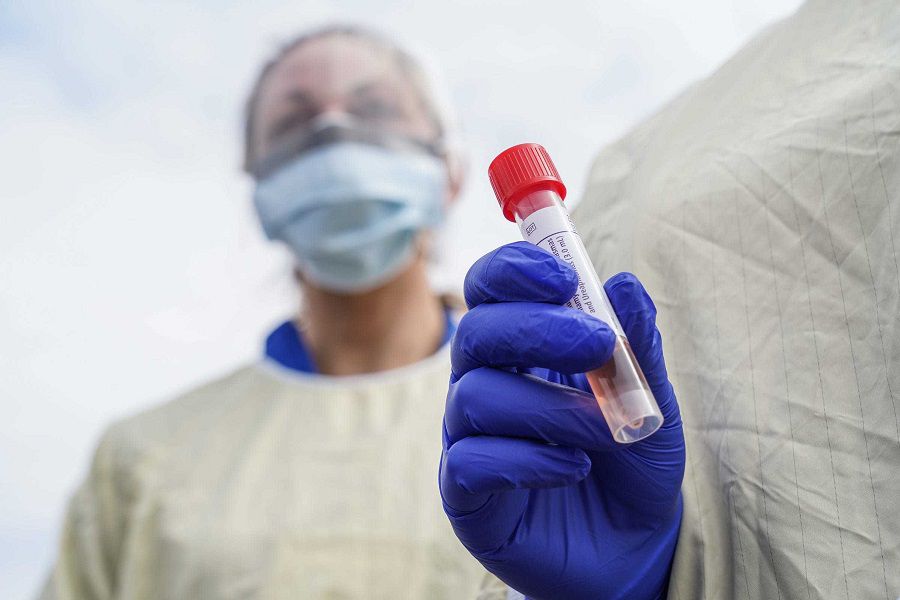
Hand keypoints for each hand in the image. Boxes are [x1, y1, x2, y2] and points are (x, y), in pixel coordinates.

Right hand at [439, 242, 684, 599]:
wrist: (634, 548)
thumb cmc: (633, 464)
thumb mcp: (651, 403)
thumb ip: (637, 348)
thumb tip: (625, 283)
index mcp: (521, 350)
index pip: (489, 289)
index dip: (512, 271)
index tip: (561, 276)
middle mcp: (485, 385)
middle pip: (476, 333)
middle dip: (535, 330)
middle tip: (597, 344)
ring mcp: (468, 439)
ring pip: (475, 397)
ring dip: (548, 405)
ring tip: (605, 428)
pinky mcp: (465, 495)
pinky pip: (470, 462)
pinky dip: (528, 460)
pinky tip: (574, 468)